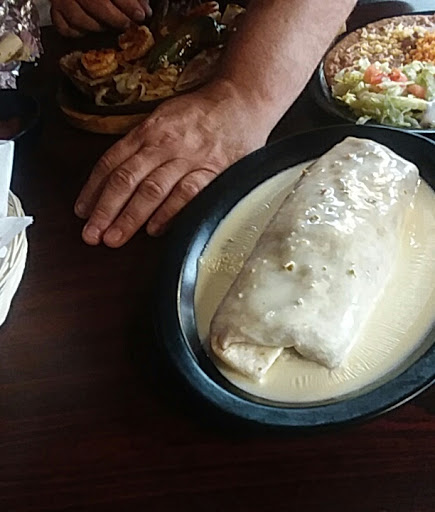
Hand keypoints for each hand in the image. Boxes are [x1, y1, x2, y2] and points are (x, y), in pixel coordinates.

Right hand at [51, 0, 151, 37]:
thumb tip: (145, 10)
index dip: (127, 4)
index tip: (140, 15)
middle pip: (93, 2)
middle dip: (115, 17)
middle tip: (127, 24)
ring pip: (77, 17)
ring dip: (98, 26)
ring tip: (110, 26)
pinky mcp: (54, 9)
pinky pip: (64, 27)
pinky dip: (78, 32)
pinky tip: (90, 29)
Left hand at [74, 79, 271, 246]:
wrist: (242, 102)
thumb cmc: (201, 114)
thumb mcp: (164, 118)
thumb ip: (142, 144)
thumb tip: (117, 175)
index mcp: (149, 130)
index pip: (112, 161)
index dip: (93, 189)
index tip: (82, 211)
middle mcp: (164, 144)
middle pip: (127, 179)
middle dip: (106, 210)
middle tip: (91, 234)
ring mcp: (189, 158)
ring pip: (152, 190)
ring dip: (130, 217)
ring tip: (114, 238)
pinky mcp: (212, 171)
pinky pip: (187, 195)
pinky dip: (169, 214)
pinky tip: (154, 230)